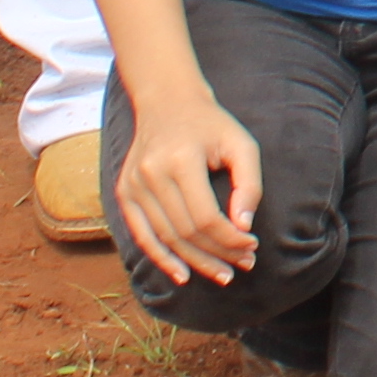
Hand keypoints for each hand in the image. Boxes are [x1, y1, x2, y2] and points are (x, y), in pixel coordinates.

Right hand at [113, 92, 261, 286]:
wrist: (167, 102)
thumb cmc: (211, 125)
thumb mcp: (240, 144)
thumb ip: (249, 184)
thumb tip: (244, 227)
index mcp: (181, 160)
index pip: (205, 217)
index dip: (230, 239)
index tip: (253, 245)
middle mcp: (150, 174)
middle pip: (185, 232)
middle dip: (218, 254)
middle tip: (243, 265)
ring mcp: (132, 185)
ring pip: (166, 238)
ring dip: (196, 262)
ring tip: (223, 273)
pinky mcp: (123, 193)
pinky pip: (142, 235)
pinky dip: (162, 258)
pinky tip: (182, 275)